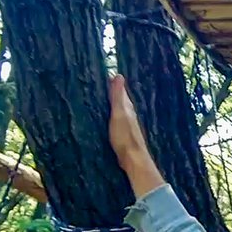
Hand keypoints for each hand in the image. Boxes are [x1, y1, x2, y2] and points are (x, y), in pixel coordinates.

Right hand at [108, 74, 164, 196]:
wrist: (133, 158)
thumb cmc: (125, 136)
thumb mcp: (119, 114)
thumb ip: (118, 97)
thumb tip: (119, 75)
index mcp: (127, 107)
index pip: (120, 90)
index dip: (112, 82)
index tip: (103, 72)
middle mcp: (129, 113)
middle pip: (120, 98)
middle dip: (111, 90)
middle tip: (99, 83)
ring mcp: (127, 123)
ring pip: (118, 109)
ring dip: (111, 102)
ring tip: (100, 97)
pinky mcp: (123, 133)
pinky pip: (116, 118)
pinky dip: (110, 114)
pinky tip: (106, 116)